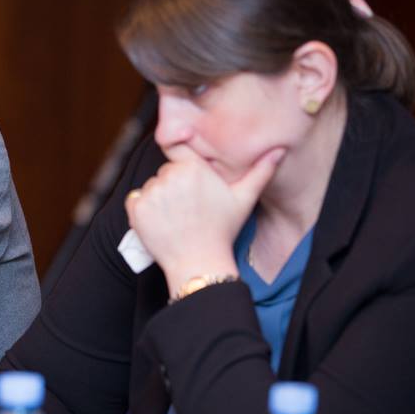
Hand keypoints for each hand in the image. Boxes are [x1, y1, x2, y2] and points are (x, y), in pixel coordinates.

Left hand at [126, 146, 283, 289]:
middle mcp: (170, 176)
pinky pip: (134, 200)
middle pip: (166, 173)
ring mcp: (151, 192)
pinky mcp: (136, 209)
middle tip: (188, 209)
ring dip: (159, 199)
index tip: (189, 188)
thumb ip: (260, 171)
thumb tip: (280, 150)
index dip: (185, 172)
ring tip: (176, 218)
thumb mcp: (243, 199)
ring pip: (151, 187)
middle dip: (174, 187)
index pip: (180, 155)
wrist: (199, 263)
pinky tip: (160, 222)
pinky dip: (142, 210)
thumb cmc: (221, 231)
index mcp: (193, 168)